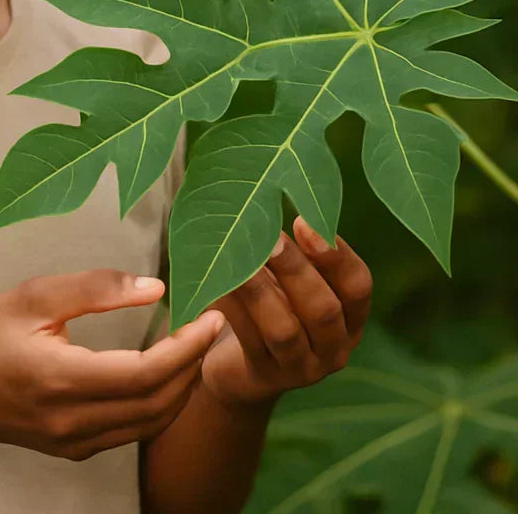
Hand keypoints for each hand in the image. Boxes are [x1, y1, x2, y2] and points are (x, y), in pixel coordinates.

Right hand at [0, 269, 224, 461]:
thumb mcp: (33, 296)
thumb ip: (95, 288)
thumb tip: (155, 288)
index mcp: (61, 378)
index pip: (145, 372)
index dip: (186, 346)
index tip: (209, 315)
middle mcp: (73, 420)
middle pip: (159, 402)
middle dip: (193, 363)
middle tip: (209, 324)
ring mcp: (76, 441)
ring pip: (152, 422)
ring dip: (183, 385)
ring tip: (193, 343)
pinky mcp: (76, 449)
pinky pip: (134, 429)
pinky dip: (161, 401)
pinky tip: (165, 369)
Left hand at [199, 216, 372, 409]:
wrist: (236, 366)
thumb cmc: (266, 305)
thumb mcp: (285, 280)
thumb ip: (288, 251)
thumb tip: (266, 196)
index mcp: (350, 317)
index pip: (358, 286)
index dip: (335, 254)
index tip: (304, 220)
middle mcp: (335, 347)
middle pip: (324, 309)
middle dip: (294, 268)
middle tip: (267, 235)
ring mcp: (302, 369)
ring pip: (285, 330)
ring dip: (260, 290)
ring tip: (237, 258)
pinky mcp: (265, 377)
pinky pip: (249, 342)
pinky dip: (233, 310)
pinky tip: (214, 284)